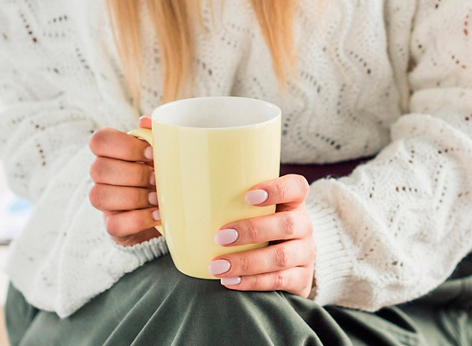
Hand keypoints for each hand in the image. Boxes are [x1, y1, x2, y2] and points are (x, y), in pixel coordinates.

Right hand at [88, 116, 160, 245]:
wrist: (170, 211)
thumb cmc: (163, 174)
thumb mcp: (163, 153)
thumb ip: (156, 133)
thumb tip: (147, 120)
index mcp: (112, 153)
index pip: (99, 140)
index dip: (123, 146)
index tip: (152, 153)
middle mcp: (102, 176)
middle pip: (98, 169)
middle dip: (133, 173)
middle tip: (157, 178)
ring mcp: (105, 202)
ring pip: (98, 196)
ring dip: (133, 196)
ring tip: (157, 198)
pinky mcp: (113, 226)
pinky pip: (113, 224)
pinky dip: (138, 219)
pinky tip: (158, 215)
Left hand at [208, 174, 314, 297]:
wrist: (286, 264)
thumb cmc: (255, 229)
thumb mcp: (248, 212)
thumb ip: (218, 202)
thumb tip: (166, 203)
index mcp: (292, 202)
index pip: (296, 188)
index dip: (277, 190)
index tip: (248, 196)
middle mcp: (304, 226)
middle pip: (288, 224)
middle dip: (253, 230)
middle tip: (220, 236)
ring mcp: (305, 253)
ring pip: (282, 256)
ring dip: (247, 262)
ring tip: (217, 266)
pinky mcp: (302, 279)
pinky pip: (280, 281)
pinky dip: (253, 282)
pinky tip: (231, 281)